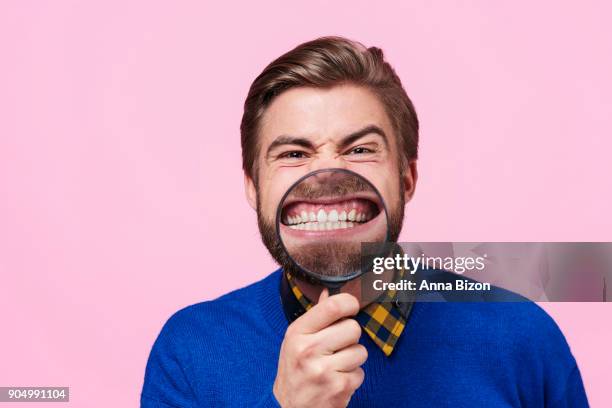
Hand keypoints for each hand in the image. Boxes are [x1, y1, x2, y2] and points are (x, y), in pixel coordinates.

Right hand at [273, 289, 366, 407]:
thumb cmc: (295, 370)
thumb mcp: (296, 341)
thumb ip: (315, 317)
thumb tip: (328, 292)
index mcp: (297, 333)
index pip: (332, 306)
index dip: (349, 303)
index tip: (352, 307)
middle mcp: (308, 350)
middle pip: (353, 328)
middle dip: (350, 337)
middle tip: (337, 346)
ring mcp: (324, 370)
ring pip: (361, 351)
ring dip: (353, 359)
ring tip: (335, 365)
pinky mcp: (338, 388)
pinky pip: (361, 373)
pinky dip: (352, 377)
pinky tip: (336, 380)